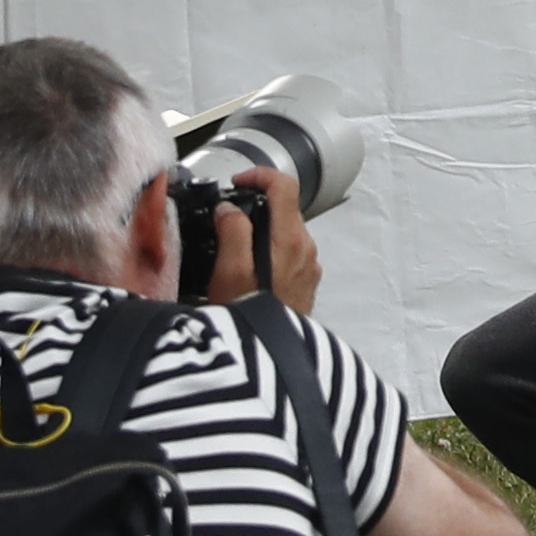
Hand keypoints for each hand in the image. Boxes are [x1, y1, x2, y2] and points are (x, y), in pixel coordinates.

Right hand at [192, 165, 324, 314]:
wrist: (270, 360)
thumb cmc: (249, 318)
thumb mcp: (230, 271)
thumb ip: (232, 231)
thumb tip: (230, 209)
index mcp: (290, 240)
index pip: (284, 185)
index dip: (259, 175)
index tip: (237, 183)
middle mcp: (306, 250)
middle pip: (285, 209)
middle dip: (256, 205)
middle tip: (227, 217)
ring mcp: (309, 267)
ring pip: (286, 232)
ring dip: (261, 231)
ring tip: (232, 248)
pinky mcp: (306, 283)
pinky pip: (288, 255)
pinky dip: (268, 251)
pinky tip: (247, 271)